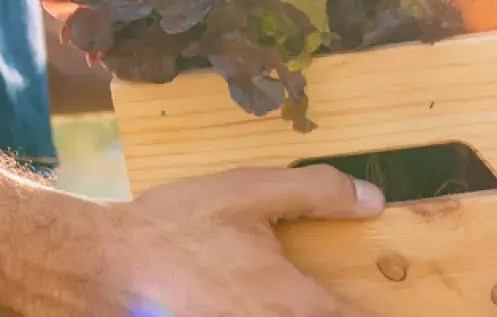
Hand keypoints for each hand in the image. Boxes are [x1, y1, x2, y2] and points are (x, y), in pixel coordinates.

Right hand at [101, 166, 384, 316]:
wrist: (110, 260)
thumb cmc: (179, 225)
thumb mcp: (251, 192)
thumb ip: (317, 192)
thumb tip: (373, 201)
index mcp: (289, 300)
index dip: (373, 316)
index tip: (387, 307)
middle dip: (338, 312)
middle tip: (342, 298)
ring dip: (305, 312)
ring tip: (303, 297)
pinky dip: (269, 314)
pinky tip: (269, 302)